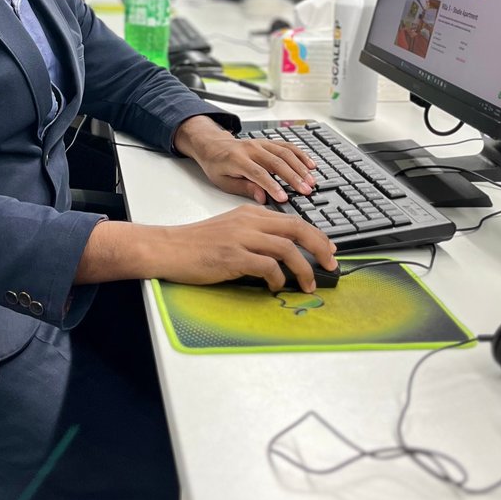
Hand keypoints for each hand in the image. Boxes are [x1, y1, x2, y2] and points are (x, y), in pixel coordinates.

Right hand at [155, 206, 336, 292]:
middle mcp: (249, 221)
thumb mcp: (231, 229)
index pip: (294, 220)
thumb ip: (256, 234)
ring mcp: (241, 238)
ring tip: (307, 284)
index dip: (316, 236)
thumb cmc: (198, 243)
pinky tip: (275, 286)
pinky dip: (277, 278)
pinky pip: (267, 266)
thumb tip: (282, 253)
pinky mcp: (232, 256)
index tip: (328, 250)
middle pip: (298, 229)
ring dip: (303, 268)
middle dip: (320, 248)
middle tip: (331, 265)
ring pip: (287, 248)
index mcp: (251, 213)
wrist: (169, 247)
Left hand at [173, 116, 316, 203]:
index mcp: (237, 159)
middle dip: (293, 177)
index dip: (272, 186)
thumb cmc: (217, 166)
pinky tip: (310, 164)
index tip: (284, 197)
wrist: (213, 145)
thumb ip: (244, 188)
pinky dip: (300, 155)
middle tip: (306, 190)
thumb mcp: (223, 182)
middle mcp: (251, 148)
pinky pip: (287, 146)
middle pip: (276, 162)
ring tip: (311, 180)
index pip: (258, 173)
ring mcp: (261, 143)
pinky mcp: (268, 142)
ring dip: (300, 167)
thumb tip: (262, 197)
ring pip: (285, 153)